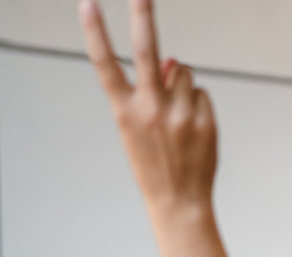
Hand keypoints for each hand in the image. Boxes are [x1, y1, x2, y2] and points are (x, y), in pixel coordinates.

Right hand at [80, 0, 216, 217]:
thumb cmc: (153, 159)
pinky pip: (200, 93)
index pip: (105, 63)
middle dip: (142, 15)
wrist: (178, 201)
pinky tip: (192, 129)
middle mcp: (150, 109)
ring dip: (182, 84)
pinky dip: (196, 103)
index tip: (87, 2)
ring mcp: (179, 115)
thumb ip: (151, 90)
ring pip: (184, 72)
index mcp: (124, 110)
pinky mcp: (204, 121)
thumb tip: (173, 59)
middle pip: (147, 51)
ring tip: (177, 116)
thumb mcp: (139, 126)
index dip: (95, 32)